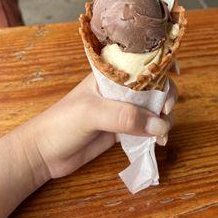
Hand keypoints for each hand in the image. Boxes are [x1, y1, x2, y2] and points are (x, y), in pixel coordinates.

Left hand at [26, 73, 177, 179]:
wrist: (44, 154)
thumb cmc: (62, 123)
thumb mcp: (92, 113)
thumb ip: (125, 116)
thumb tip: (160, 125)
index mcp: (111, 75)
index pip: (140, 63)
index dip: (160, 67)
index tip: (173, 77)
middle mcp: (119, 90)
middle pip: (152, 87)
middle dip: (166, 97)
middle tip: (166, 112)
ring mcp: (122, 110)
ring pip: (152, 109)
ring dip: (164, 118)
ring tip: (163, 133)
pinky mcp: (122, 130)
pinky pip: (146, 129)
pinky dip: (157, 134)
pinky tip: (159, 142)